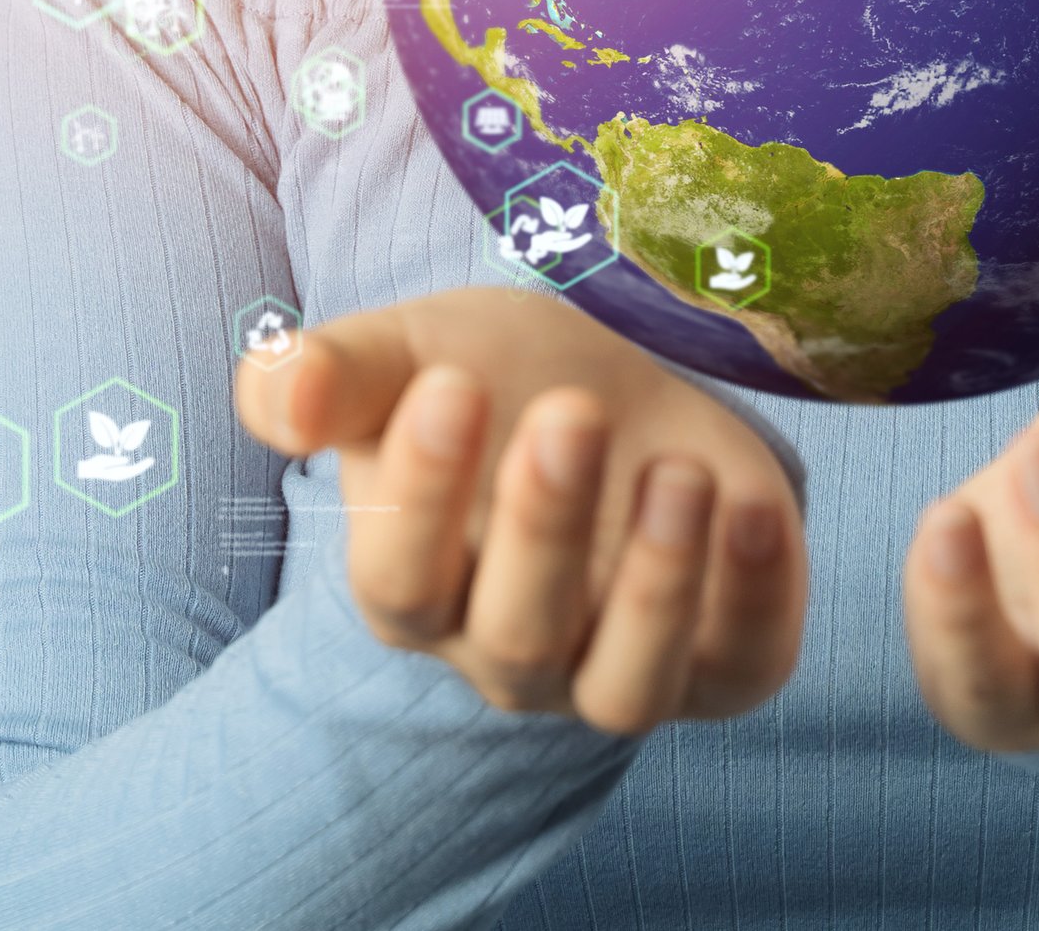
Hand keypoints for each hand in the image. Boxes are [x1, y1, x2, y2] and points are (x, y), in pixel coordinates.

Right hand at [235, 284, 805, 733]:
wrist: (628, 389)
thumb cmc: (500, 378)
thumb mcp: (413, 352)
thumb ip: (329, 374)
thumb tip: (281, 399)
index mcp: (419, 589)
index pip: (399, 584)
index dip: (421, 496)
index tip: (453, 384)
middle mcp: (511, 653)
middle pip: (515, 635)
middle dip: (545, 527)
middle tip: (571, 411)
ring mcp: (621, 667)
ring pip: (623, 687)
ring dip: (655, 588)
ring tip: (677, 471)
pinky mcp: (726, 659)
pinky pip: (743, 663)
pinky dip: (755, 597)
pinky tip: (757, 509)